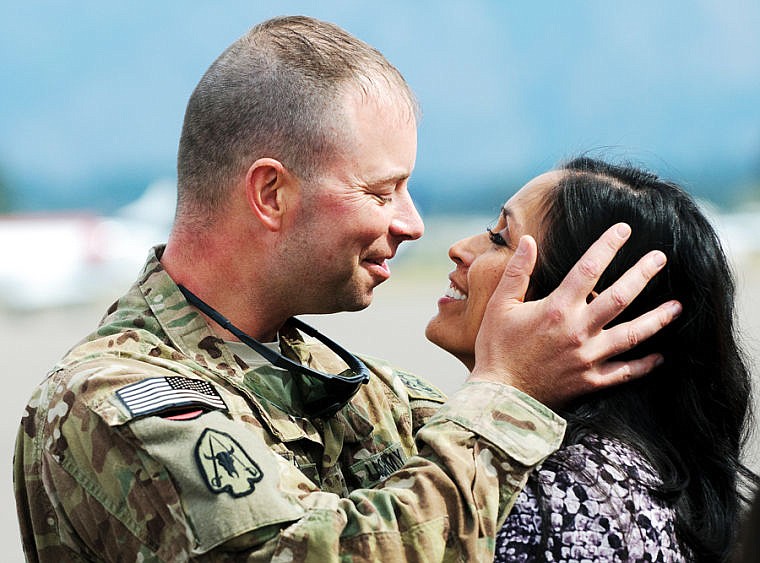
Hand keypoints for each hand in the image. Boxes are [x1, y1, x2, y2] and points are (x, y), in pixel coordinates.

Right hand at [469, 223, 681, 407]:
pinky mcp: (590, 381)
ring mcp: (588, 357)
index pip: (589, 268)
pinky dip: (645, 365)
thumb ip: (517, 272)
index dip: (608, 245)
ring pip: (632, 335)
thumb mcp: (499, 305)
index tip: (623, 230)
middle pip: (620, 297)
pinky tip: (660, 356)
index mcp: (556, 308)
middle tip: (660, 258)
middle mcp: (578, 330)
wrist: (499, 395)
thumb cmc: (496, 349)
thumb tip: (528, 240)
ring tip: (677, 305)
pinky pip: (625, 372)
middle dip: (643, 274)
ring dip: (657, 318)